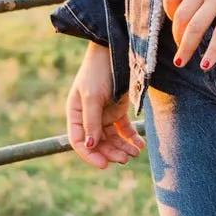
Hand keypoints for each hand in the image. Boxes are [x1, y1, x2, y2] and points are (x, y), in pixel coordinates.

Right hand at [66, 41, 144, 170]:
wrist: (115, 50)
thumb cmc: (99, 71)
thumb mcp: (92, 95)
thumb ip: (91, 121)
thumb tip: (89, 145)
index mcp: (76, 113)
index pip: (79, 141)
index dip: (90, 155)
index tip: (104, 165)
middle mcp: (89, 116)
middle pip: (98, 143)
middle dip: (111, 152)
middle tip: (125, 159)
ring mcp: (104, 113)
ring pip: (112, 138)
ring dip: (123, 147)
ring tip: (135, 153)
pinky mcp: (118, 110)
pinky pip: (124, 129)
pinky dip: (131, 138)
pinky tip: (140, 145)